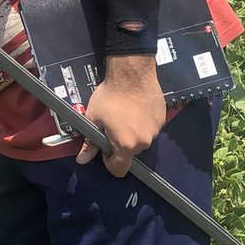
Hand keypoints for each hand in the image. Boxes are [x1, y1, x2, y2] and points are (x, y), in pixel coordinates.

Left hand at [76, 54, 165, 177]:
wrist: (132, 74)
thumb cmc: (109, 96)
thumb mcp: (93, 119)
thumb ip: (90, 143)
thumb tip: (82, 160)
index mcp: (125, 145)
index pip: (120, 169)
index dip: (109, 162)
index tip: (104, 149)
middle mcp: (143, 142)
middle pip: (130, 153)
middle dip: (120, 144)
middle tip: (112, 125)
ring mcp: (155, 132)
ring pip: (140, 141)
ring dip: (132, 133)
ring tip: (124, 114)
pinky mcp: (162, 121)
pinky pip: (149, 129)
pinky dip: (142, 124)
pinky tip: (135, 109)